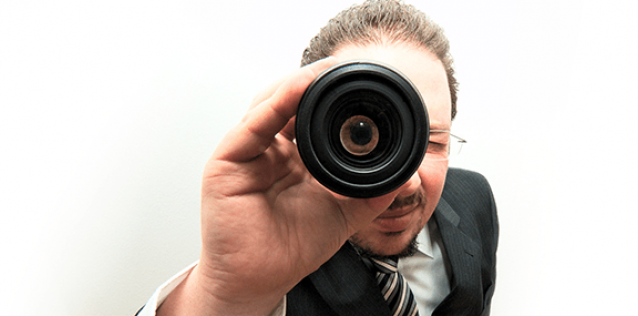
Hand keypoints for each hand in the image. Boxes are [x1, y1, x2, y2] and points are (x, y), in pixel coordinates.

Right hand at [159, 57, 403, 315]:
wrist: (261, 281)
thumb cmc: (293, 249)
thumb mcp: (344, 214)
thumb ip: (371, 193)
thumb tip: (405, 174)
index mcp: (291, 159)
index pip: (308, 117)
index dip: (330, 98)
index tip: (359, 85)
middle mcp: (268, 150)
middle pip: (287, 103)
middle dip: (315, 83)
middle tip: (344, 69)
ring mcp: (247, 153)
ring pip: (268, 104)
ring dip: (298, 84)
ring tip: (327, 71)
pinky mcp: (227, 161)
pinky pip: (253, 124)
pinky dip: (277, 102)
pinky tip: (300, 88)